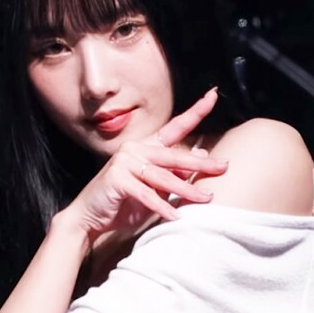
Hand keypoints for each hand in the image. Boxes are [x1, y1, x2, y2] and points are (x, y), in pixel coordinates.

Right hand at [63, 87, 227, 241]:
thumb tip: (202, 156)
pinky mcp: (117, 179)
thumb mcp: (154, 187)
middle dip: (201, 163)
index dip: (195, 112)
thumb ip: (174, 173)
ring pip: (163, 176)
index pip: (174, 127)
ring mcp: (124, 163)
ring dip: (186, 190)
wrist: (89, 215)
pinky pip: (146, 194)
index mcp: (146, 147)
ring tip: (206, 199)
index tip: (213, 95)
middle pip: (174, 155)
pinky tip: (175, 216)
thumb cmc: (122, 201)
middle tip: (224, 166)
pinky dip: (162, 207)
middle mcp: (136, 149)